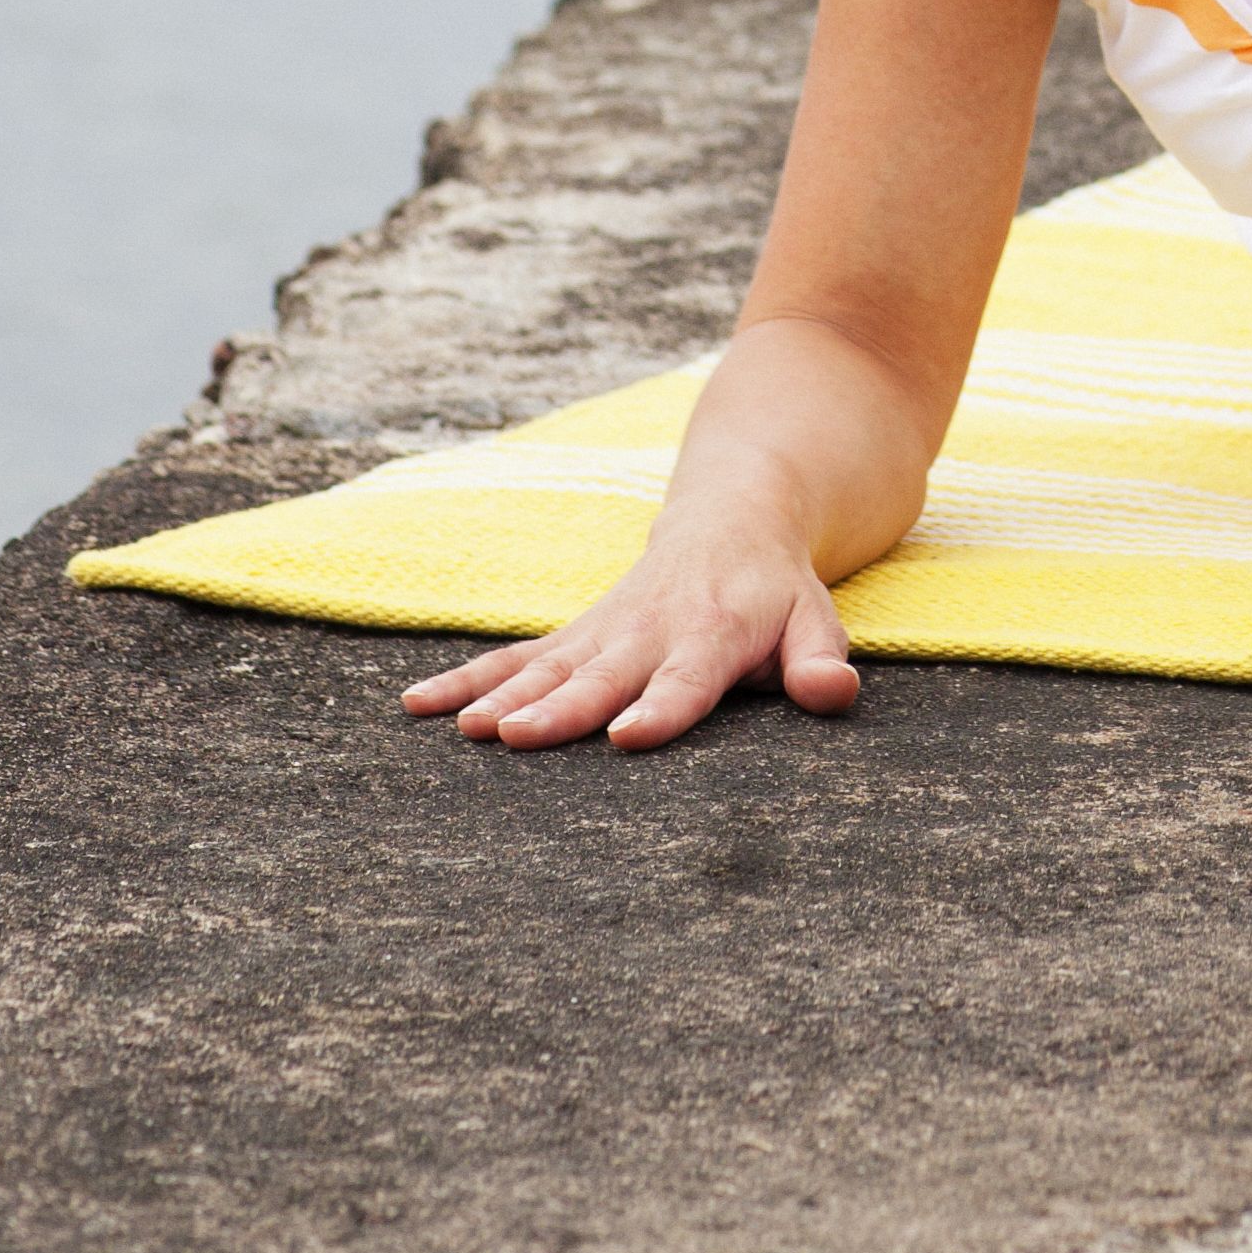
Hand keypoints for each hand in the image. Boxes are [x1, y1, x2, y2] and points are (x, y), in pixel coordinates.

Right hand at [401, 541, 861, 751]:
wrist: (733, 514)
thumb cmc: (777, 591)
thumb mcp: (814, 618)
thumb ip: (819, 660)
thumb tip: (834, 696)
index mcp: (714, 634)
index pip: (687, 680)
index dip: (660, 708)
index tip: (627, 738)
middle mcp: (650, 631)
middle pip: (603, 676)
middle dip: (560, 707)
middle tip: (515, 738)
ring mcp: (604, 632)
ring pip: (546, 666)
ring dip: (503, 695)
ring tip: (465, 729)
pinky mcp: (575, 635)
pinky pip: (514, 658)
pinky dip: (465, 679)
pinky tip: (417, 705)